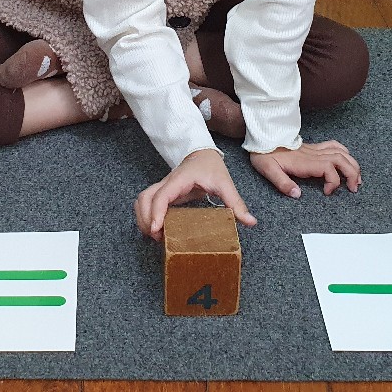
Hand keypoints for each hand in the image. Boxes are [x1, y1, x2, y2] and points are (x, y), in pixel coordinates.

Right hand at [134, 148, 256, 240]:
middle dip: (145, 219)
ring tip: (154, 235)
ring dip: (142, 218)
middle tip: (157, 237)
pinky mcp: (163, 193)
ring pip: (141, 201)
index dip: (156, 213)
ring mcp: (163, 188)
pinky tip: (155, 229)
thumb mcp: (225, 184)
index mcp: (180, 179)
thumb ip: (236, 203)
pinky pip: (147, 203)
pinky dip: (145, 216)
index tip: (156, 230)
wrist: (203, 154)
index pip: (161, 196)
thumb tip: (250, 222)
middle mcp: (167, 183)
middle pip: (144, 199)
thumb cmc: (211, 167)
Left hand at [250, 140, 360, 197]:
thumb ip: (282, 183)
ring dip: (352, 164)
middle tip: (354, 188)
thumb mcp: (268, 170)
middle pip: (341, 159)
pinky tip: (347, 160)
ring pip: (341, 152)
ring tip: (357, 179)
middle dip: (352, 173)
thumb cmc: (265, 155)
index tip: (327, 193)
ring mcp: (315, 149)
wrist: (263, 139)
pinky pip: (334, 145)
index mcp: (305, 162)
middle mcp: (313, 154)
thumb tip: (297, 194)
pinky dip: (344, 152)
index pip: (328, 169)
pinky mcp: (314, 147)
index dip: (333, 182)